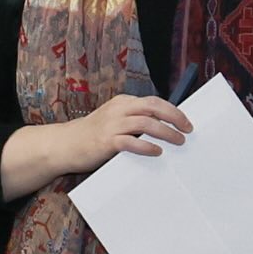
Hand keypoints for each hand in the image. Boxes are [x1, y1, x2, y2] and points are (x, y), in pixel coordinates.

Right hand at [63, 92, 192, 177]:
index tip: (186, 121)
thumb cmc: (93, 135)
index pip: (154, 101)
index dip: (173, 110)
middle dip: (174, 117)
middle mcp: (118, 110)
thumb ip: (134, 120)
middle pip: (153, 107)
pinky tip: (157, 151)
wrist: (65, 144)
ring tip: (177, 141)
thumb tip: (163, 128)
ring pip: (146, 123)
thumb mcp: (114, 120)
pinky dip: (146, 146)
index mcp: (122, 102)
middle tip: (187, 129)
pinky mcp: (106, 141)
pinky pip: (131, 141)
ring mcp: (112, 125)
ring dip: (166, 132)